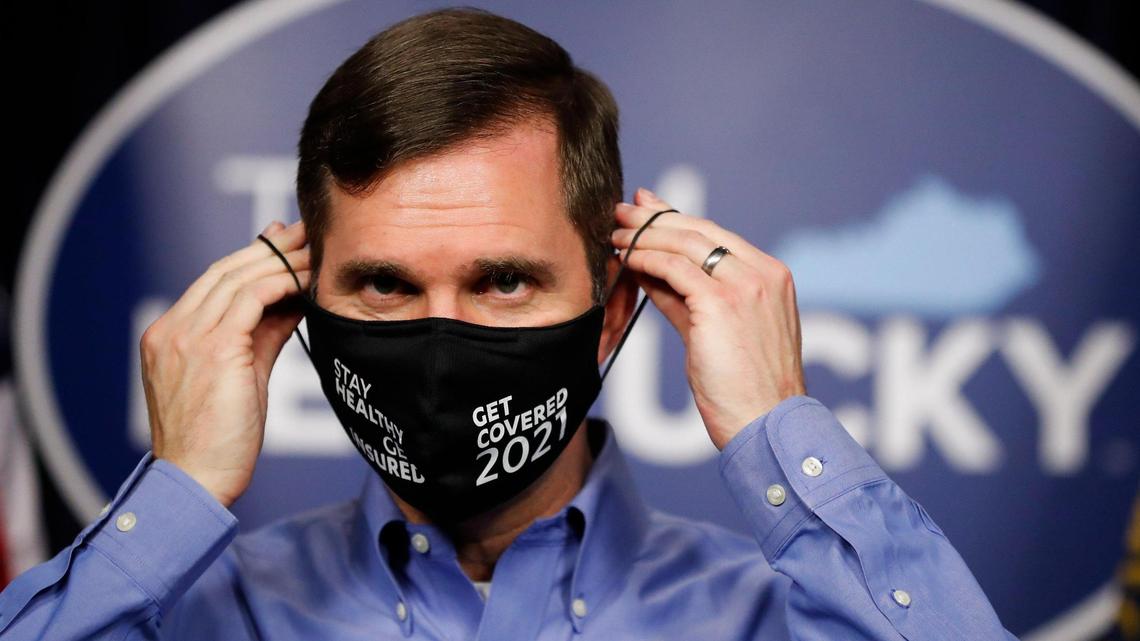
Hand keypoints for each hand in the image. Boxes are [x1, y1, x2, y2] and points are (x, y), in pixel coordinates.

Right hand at [140, 221, 310, 506]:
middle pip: (226, 271)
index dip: (254, 258)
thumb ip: (263, 335)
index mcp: (170, 334)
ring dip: (283, 261)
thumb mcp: (243, 375)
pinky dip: (281, 283)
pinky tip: (306, 279)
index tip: (288, 243)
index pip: (215, 282)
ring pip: (238, 278)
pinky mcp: (212, 348)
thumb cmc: (220, 439)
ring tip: (317, 251)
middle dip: (271, 248)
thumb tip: (294, 301)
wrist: (196, 481)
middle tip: (309, 233)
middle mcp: (172, 329)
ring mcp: (187, 336)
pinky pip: (250, 299)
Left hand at [611, 188, 805, 449]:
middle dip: (656, 218)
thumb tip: (651, 272)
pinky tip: (626, 258)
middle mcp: (763, 274)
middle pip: (700, 231)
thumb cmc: (745, 389)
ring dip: (645, 235)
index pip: (717, 235)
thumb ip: (688, 298)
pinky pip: (674, 269)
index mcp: (771, 277)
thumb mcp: (718, 332)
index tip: (648, 209)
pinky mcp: (721, 303)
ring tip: (616, 234)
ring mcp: (745, 286)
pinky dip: (645, 259)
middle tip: (623, 211)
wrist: (766, 423)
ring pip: (685, 243)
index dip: (677, 219)